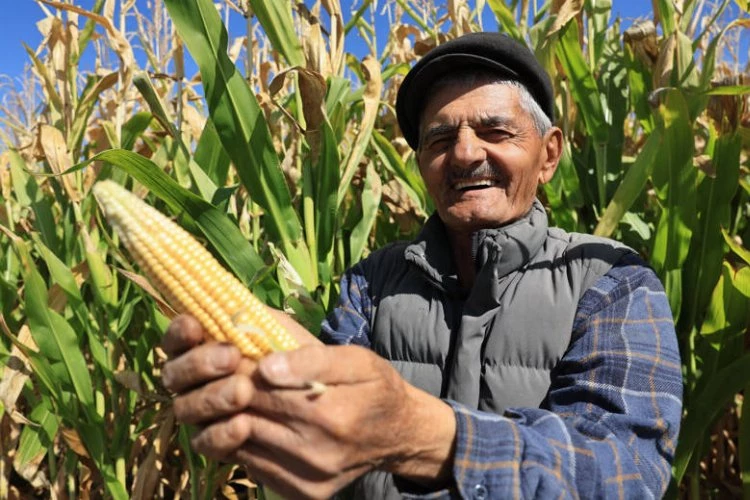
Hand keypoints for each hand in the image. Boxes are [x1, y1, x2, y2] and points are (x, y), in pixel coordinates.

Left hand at [161, 316, 455, 498]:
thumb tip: (266, 367)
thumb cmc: (376, 388)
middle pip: (246, 415)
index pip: (260, 388)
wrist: (400, 434)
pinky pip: (254, 465)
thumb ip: (312, 358)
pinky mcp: (303, 493)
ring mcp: (308, 478)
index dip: (239, 368)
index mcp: (330, 413)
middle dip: (230, 391)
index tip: (233, 354)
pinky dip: (245, 442)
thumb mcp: (357, 360)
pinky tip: (256, 421)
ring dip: (231, 417)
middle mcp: (316, 452)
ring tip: (240, 396)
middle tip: (229, 372)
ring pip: (241, 443)